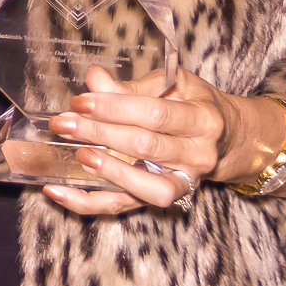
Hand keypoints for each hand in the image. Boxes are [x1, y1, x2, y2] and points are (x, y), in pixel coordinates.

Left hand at [41, 65, 261, 216]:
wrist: (226, 138)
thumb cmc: (195, 104)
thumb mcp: (174, 84)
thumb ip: (133, 86)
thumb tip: (95, 79)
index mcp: (203, 119)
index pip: (154, 114)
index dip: (115, 107)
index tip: (81, 101)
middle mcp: (198, 155)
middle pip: (146, 147)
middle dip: (101, 134)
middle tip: (64, 123)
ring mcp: (184, 182)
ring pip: (145, 187)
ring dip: (108, 173)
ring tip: (78, 156)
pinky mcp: (165, 199)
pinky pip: (125, 207)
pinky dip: (89, 202)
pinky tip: (59, 192)